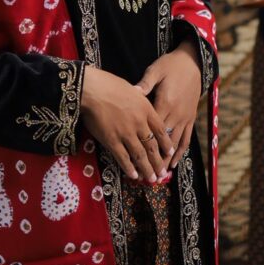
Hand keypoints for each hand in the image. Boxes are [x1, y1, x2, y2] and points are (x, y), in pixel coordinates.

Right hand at [80, 66, 173, 181]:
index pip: (160, 130)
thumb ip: (140, 97)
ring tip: (151, 179)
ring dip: (146, 169)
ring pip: (140, 155)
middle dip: (158, 162)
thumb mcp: (132, 89)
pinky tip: (134, 176)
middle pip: (152, 146)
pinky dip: (129, 168)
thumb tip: (142, 95)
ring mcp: (126, 133)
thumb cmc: (110, 85)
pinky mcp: (112, 140)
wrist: (93, 90)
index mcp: (146, 109)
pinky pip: (123, 157)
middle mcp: (139, 123)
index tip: (169, 152)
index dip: (166, 143)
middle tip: (163, 174)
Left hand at [134, 39, 201, 169]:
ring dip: (167, 160)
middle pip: (163, 141)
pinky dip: (181, 152)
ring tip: (159, 176)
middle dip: (155, 159)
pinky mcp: (191, 117)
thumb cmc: (171, 65)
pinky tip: (174, 163)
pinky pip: (186, 138)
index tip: (134, 158)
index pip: (151, 129)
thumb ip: (145, 84)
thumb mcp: (156, 70)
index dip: (143, 144)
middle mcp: (176, 114)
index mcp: (165, 102)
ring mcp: (184, 117)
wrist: (193, 62)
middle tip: (146, 176)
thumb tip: (132, 93)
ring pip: (175, 143)